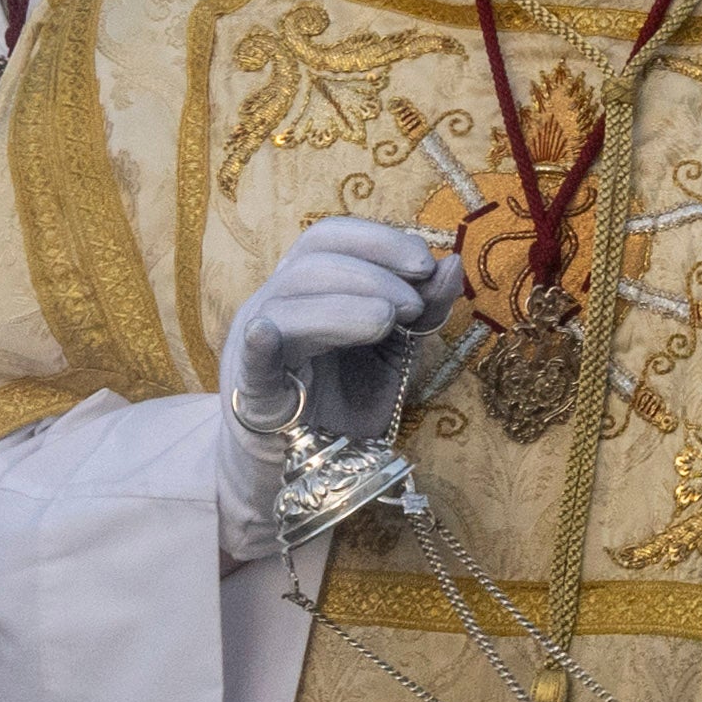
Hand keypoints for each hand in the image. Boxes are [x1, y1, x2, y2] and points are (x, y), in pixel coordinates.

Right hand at [219, 216, 456, 438]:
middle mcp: (278, 303)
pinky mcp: (250, 389)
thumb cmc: (349, 397)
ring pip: (287, 302)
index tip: (425, 263)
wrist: (311, 464)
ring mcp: (258, 343)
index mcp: (310, 286)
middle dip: (373, 273)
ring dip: (344, 305)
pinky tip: (271, 332)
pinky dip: (262, 340)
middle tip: (412, 306)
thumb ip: (424, 310)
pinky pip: (249, 357)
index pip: (331, 238)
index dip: (378, 240)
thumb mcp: (397, 350)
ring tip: (387, 323)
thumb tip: (452, 263)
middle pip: (312, 261)